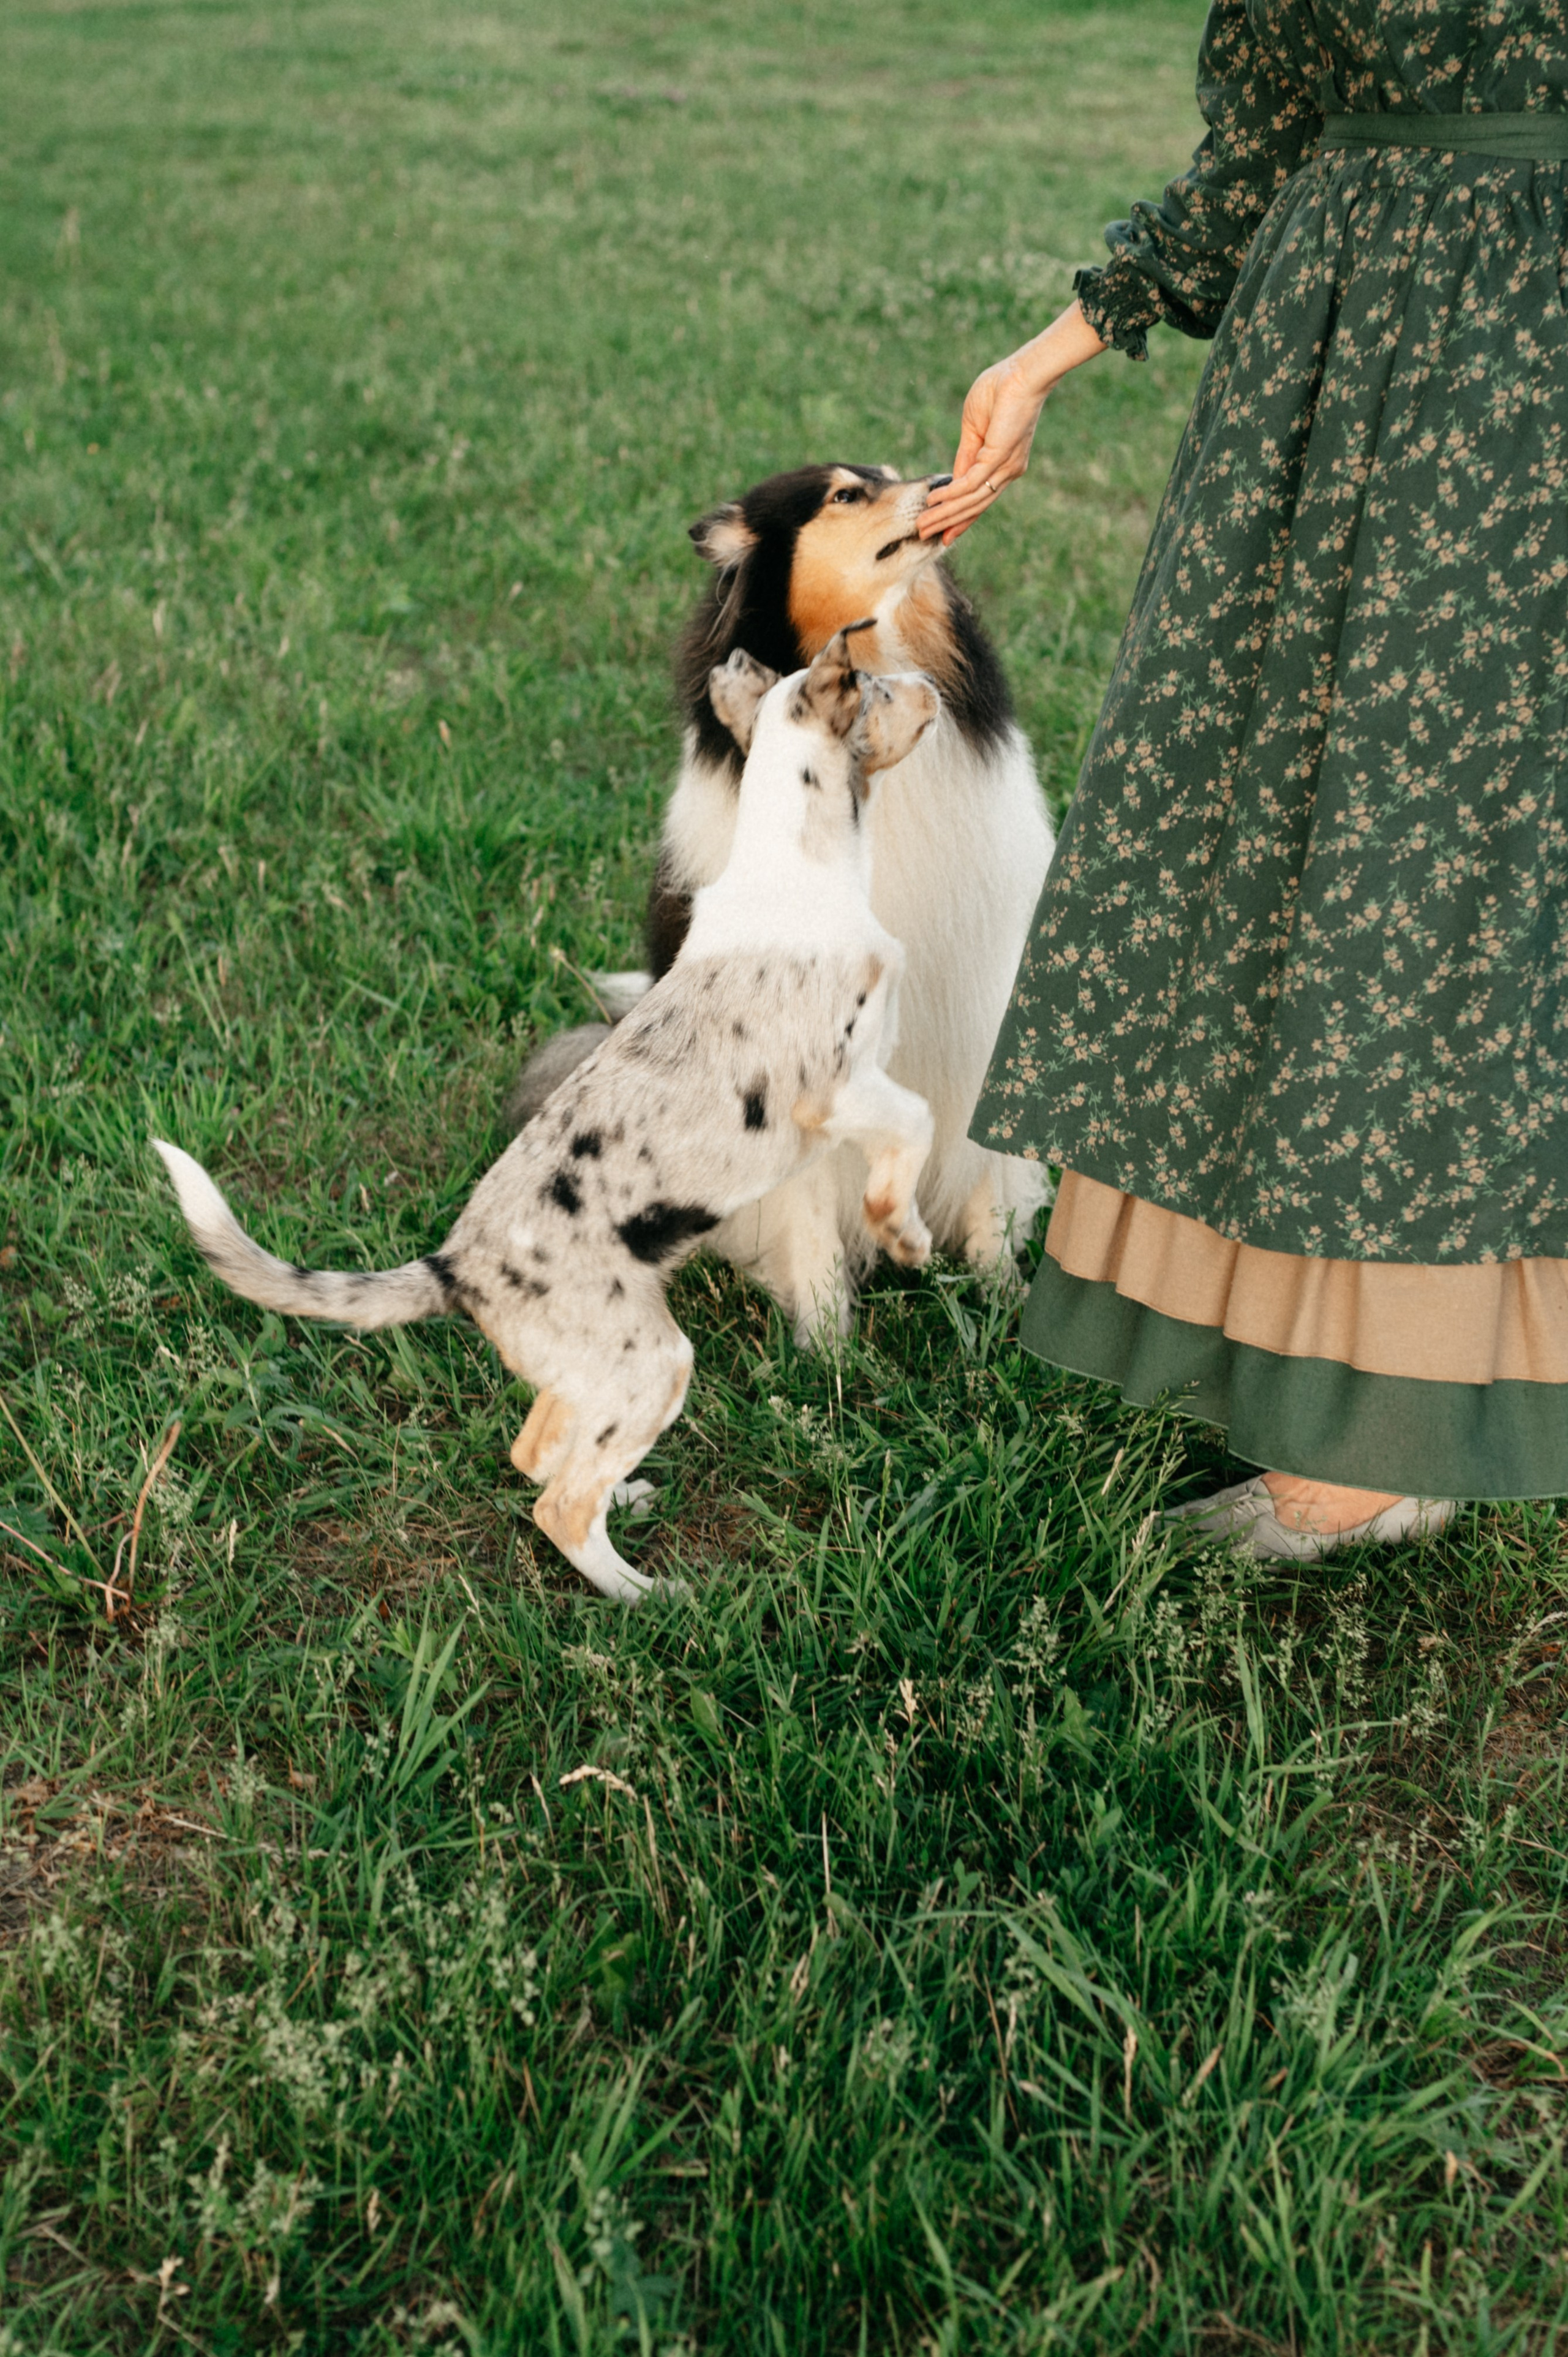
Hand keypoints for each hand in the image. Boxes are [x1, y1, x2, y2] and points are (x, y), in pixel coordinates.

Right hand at [920, 300, 1108, 545]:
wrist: (1022, 372)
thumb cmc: (1000, 389)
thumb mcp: (975, 427)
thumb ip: (966, 454)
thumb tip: (954, 480)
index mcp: (1005, 464)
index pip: (981, 497)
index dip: (960, 516)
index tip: (942, 533)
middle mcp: (1009, 471)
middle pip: (976, 505)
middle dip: (949, 522)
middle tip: (925, 535)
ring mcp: (1006, 467)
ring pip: (972, 500)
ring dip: (946, 514)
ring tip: (923, 525)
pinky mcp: (999, 457)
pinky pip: (971, 483)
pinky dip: (951, 495)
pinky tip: (934, 501)